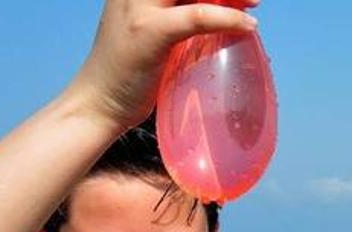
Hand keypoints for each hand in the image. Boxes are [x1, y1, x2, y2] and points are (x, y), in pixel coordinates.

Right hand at [70, 0, 258, 128]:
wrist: (98, 103)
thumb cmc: (129, 71)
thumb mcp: (152, 29)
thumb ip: (177, 14)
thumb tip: (221, 11)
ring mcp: (139, 8)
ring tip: (253, 5)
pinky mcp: (149, 32)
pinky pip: (197, 16)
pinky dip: (227, 19)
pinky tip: (247, 27)